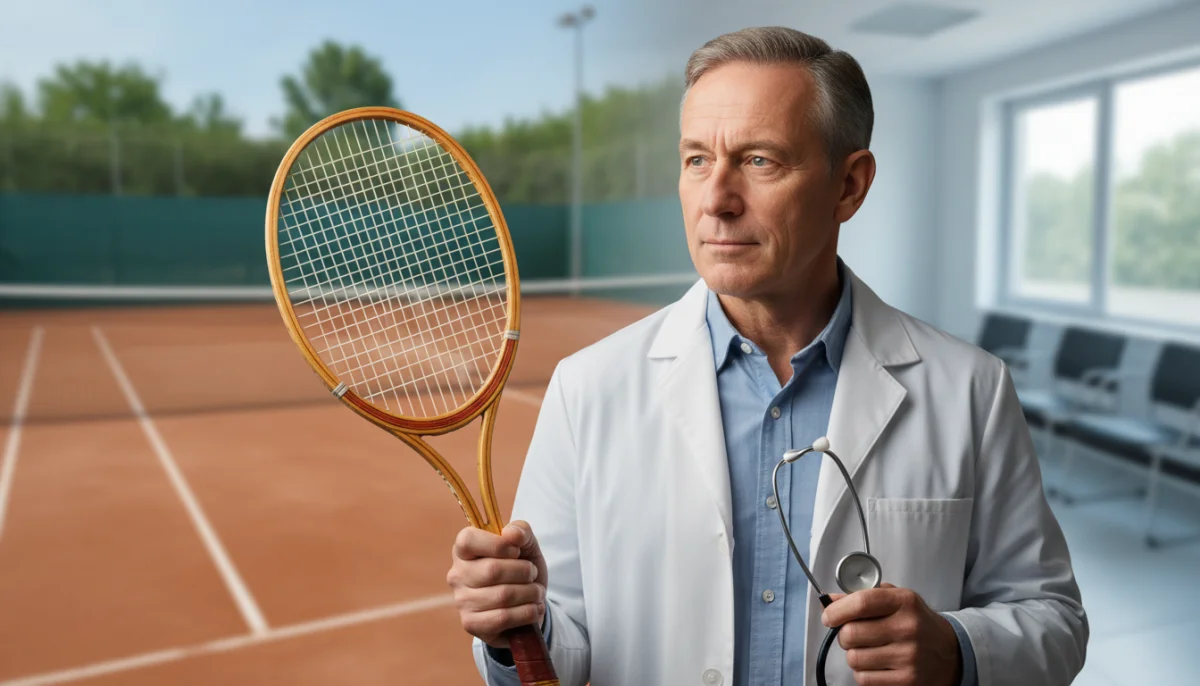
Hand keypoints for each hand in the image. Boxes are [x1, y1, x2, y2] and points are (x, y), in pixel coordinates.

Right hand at [446, 520, 547, 648]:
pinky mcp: (471, 624)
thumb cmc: (521, 567)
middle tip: (533, 574)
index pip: (468, 540)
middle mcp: (457, 574)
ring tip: (536, 592)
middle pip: (492, 570)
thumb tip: (511, 534)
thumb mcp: (526, 544)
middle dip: (524, 571)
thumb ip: (521, 531)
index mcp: (464, 549)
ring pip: (502, 596)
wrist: (526, 602)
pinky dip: (527, 612)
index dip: (498, 544)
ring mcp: (461, 601)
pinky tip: (534, 608)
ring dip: (530, 593)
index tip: (516, 551)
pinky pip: (503, 618)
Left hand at [821, 583, 961, 685]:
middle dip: (844, 635)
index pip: (861, 602)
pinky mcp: (907, 680)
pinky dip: (863, 673)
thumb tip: (828, 601)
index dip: (836, 611)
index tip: (829, 617)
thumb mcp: (896, 600)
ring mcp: (908, 656)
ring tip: (868, 650)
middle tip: (852, 635)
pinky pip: (864, 678)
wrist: (950, 652)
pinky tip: (877, 665)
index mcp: (904, 602)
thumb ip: (863, 596)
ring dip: (854, 655)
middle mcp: (908, 628)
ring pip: (854, 659)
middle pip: (851, 633)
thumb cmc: (915, 623)